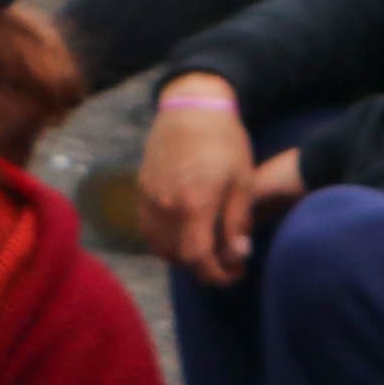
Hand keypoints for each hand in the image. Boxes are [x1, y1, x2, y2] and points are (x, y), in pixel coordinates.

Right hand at [137, 86, 297, 280]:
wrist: (191, 109)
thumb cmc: (225, 142)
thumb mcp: (243, 181)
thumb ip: (237, 222)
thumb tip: (239, 255)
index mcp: (194, 205)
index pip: (198, 258)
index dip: (215, 275)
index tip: (234, 275)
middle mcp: (165, 207)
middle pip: (177, 257)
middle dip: (202, 267)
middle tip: (226, 261)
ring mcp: (148, 199)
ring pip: (158, 246)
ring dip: (182, 255)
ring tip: (207, 246)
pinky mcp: (140, 190)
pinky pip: (148, 229)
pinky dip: (165, 240)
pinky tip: (186, 231)